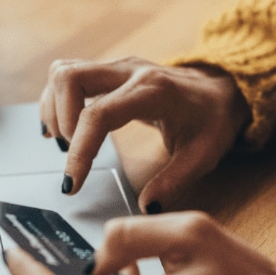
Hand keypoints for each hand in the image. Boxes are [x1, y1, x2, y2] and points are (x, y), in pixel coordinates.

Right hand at [39, 57, 248, 213]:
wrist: (221, 89)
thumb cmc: (212, 120)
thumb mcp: (203, 155)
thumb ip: (174, 182)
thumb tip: (146, 207)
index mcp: (153, 91)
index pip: (99, 115)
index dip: (79, 150)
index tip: (72, 183)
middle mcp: (129, 71)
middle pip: (69, 78)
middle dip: (60, 120)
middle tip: (70, 153)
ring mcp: (116, 67)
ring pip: (63, 72)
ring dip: (54, 109)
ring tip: (66, 142)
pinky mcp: (108, 71)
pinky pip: (68, 75)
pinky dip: (56, 101)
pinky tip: (62, 128)